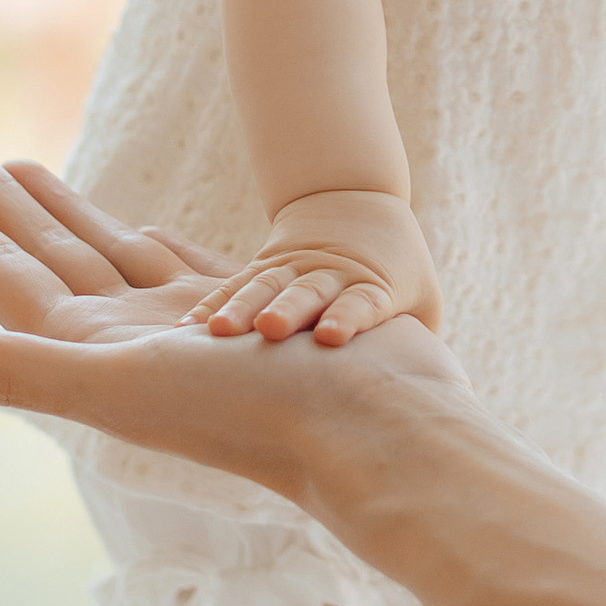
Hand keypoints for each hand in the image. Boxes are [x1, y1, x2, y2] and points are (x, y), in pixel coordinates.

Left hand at [0, 144, 470, 508]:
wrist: (376, 427)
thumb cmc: (255, 410)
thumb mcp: (120, 381)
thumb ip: (12, 370)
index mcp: (92, 355)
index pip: (4, 281)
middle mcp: (128, 343)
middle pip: (43, 258)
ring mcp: (183, 331)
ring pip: (104, 254)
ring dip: (59, 211)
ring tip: (21, 167)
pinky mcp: (241, 315)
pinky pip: (172, 267)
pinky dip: (141, 241)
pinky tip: (135, 227)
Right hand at [192, 186, 442, 347]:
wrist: (358, 198)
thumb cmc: (398, 271)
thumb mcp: (420, 300)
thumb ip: (417, 348)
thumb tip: (419, 406)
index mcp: (374, 285)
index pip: (362, 302)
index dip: (348, 317)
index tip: (334, 337)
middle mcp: (331, 274)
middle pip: (310, 292)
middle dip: (289, 311)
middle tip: (272, 330)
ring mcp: (295, 267)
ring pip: (266, 286)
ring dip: (242, 308)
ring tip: (218, 334)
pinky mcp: (266, 265)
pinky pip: (236, 285)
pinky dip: (212, 305)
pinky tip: (185, 329)